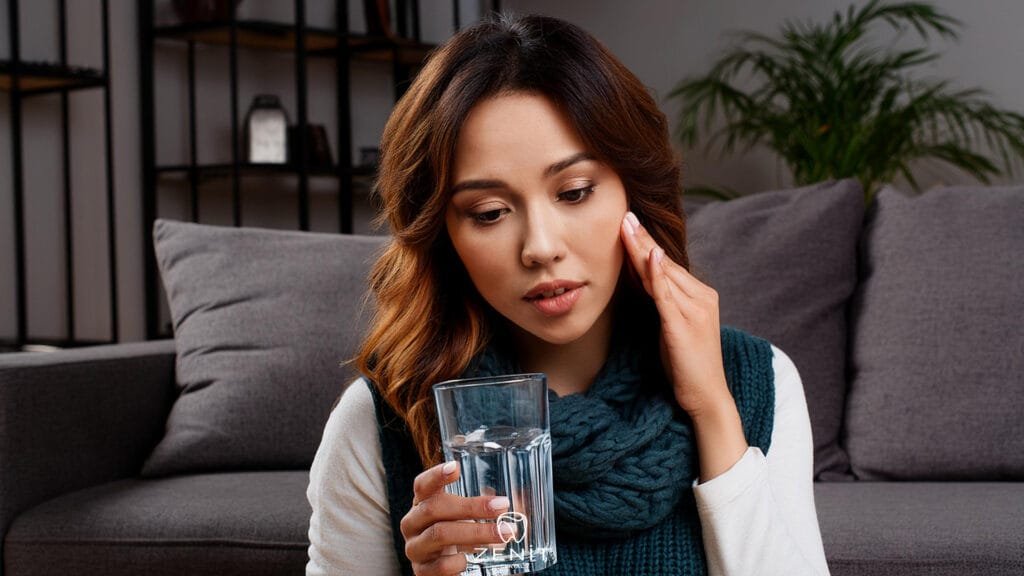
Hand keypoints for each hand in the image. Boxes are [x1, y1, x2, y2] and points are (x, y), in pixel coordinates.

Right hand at [401, 461, 513, 575]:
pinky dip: (458, 562)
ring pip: (440, 534)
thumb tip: (514, 499)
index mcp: (421, 504)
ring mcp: (415, 548)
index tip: (456, 467)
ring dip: (476, 533)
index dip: (436, 475)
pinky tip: (469, 560)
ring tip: (503, 534)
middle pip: (434, 508)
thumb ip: (482, 505)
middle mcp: (412, 524)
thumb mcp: (464, 517)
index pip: (422, 485)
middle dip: (471, 506)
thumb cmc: (457, 535)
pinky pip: (440, 565)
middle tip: (502, 506)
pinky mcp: (422, 572)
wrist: (442, 570)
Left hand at [620, 211, 732, 419]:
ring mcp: (695, 310)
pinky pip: (668, 296)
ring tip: (627, 227)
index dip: (646, 244)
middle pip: (665, 263)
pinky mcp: (685, 325)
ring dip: (644, 249)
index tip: (629, 225)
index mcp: (700, 296)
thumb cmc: (687, 365)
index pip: (668, 265)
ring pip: (664, 274)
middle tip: (625, 215)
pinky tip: (651, 257)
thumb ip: (662, 302)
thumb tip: (643, 279)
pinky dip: (659, 275)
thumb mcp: (672, 327)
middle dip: (643, 239)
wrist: (707, 396)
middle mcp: (702, 297)